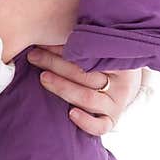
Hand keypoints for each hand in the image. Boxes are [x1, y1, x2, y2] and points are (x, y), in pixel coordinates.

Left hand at [26, 46, 143, 134]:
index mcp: (121, 61)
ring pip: (88, 98)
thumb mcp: (101, 49)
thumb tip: (48, 32)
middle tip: (35, 56)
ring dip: (62, 87)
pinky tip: (70, 114)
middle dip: (56, 64)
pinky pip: (100, 126)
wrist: (124, 83)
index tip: (44, 42)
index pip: (91, 54)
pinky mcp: (112, 120)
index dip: (64, 49)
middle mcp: (122, 83)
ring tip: (43, 77)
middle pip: (86, 75)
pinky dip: (86, 122)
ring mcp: (118, 104)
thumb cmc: (105, 60)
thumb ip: (83, 43)